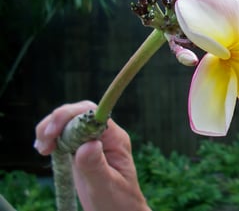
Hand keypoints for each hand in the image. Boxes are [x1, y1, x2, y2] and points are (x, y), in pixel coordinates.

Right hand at [35, 101, 150, 210]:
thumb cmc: (118, 203)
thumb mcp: (106, 186)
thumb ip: (96, 166)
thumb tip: (88, 144)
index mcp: (115, 139)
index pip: (92, 114)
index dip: (70, 116)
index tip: (52, 133)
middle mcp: (105, 136)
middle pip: (78, 114)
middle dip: (57, 122)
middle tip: (43, 146)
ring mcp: (93, 141)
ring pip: (69, 122)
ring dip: (50, 130)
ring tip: (42, 149)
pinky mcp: (82, 150)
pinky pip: (65, 135)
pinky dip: (51, 138)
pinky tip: (44, 149)